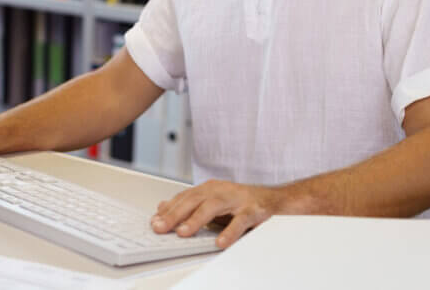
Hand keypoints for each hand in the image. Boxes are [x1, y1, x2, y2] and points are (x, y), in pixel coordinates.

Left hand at [149, 180, 289, 248]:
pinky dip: (229, 231)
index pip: (184, 198)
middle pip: (194, 200)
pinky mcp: (253, 209)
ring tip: (184, 232)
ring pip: (213, 206)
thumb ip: (190, 205)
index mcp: (209, 188)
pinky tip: (219, 242)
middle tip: (161, 227)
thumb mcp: (212, 201)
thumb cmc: (240, 202)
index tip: (155, 221)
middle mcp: (220, 190)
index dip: (169, 210)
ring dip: (196, 220)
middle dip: (175, 214)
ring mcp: (237, 198)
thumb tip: (162, 208)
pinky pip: (240, 221)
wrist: (274, 198)